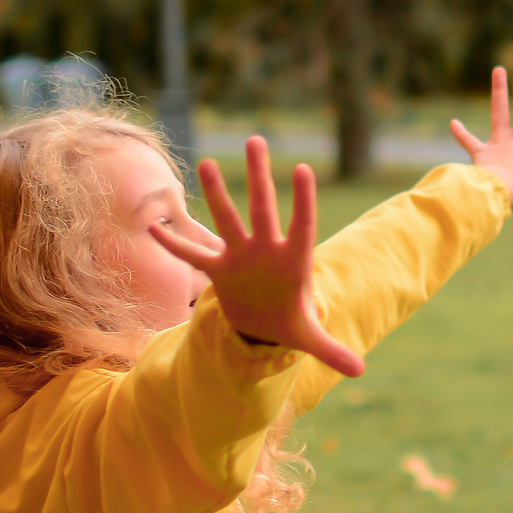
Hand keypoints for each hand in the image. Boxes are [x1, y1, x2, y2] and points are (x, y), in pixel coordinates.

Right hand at [147, 136, 365, 376]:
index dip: (303, 200)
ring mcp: (240, 255)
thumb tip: (360, 371)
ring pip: (226, 218)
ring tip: (205, 162)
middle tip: (257, 141)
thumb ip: (331, 350)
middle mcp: (266, 250)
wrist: (265, 324)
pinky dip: (173, 244)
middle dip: (259, 177)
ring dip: (216, 192)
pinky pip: (192, 253)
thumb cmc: (291, 321)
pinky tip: (153, 228)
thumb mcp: (309, 337)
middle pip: (262, 207)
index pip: (302, 225)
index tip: (304, 170)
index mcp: (293, 261)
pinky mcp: (219, 268)